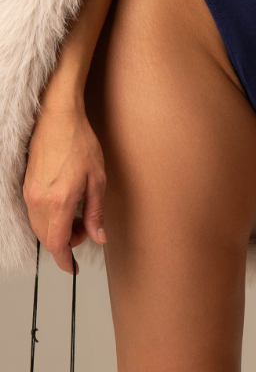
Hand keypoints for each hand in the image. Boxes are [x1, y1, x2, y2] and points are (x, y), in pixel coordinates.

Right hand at [23, 101, 107, 273]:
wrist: (58, 117)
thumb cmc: (80, 142)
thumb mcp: (97, 178)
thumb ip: (95, 211)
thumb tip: (98, 236)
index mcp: (59, 201)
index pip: (57, 244)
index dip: (65, 261)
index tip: (73, 268)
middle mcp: (39, 201)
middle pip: (47, 238)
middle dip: (66, 243)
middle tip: (84, 230)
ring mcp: (30, 194)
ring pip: (40, 228)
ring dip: (57, 231)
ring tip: (77, 216)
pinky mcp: (27, 186)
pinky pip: (35, 214)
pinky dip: (48, 219)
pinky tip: (63, 207)